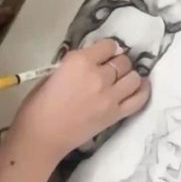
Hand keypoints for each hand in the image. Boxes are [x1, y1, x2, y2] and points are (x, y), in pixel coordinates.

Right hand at [8, 39, 150, 163]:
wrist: (42, 136)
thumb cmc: (38, 104)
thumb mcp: (54, 73)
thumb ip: (75, 65)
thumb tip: (92, 61)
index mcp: (80, 62)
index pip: (108, 45)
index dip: (105, 50)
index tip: (101, 55)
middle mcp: (99, 75)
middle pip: (122, 61)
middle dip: (116, 63)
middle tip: (108, 70)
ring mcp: (110, 96)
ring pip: (133, 77)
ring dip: (128, 76)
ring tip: (120, 80)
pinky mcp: (116, 114)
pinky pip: (139, 99)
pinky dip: (142, 91)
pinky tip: (139, 87)